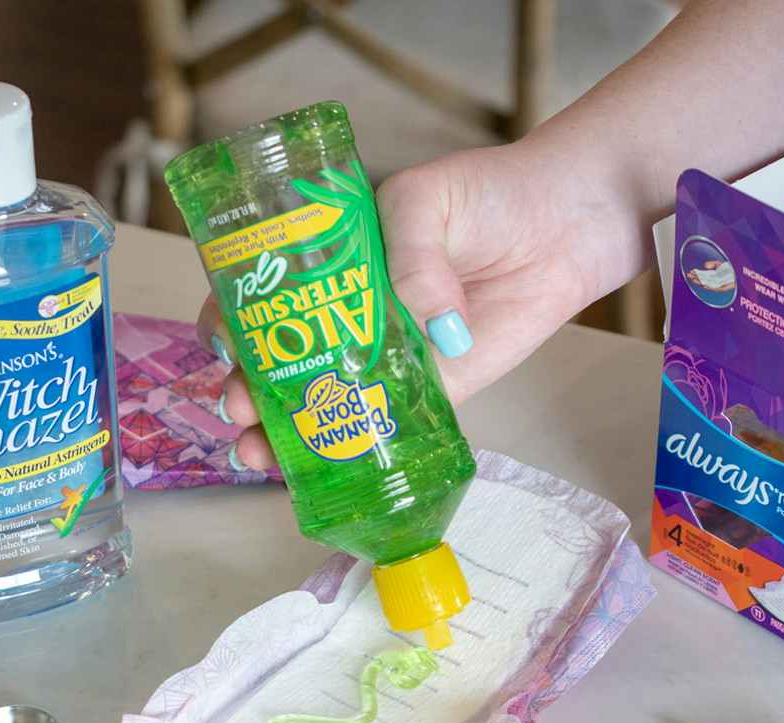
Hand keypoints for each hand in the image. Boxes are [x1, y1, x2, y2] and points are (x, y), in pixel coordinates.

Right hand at [198, 140, 635, 468]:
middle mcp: (349, 312)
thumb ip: (410, 252)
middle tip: (241, 411)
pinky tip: (337, 466)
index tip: (222, 348)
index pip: (261, 294)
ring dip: (294, 433)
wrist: (561, 225)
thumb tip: (420, 319)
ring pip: (331, 400)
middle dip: (252, 390)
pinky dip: (364, 446)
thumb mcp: (426, 200)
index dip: (231, 324)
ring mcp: (391, 354)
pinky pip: (395, 422)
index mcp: (327, 258)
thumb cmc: (485, 195)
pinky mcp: (439, 386)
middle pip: (285, 358)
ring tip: (266, 456)